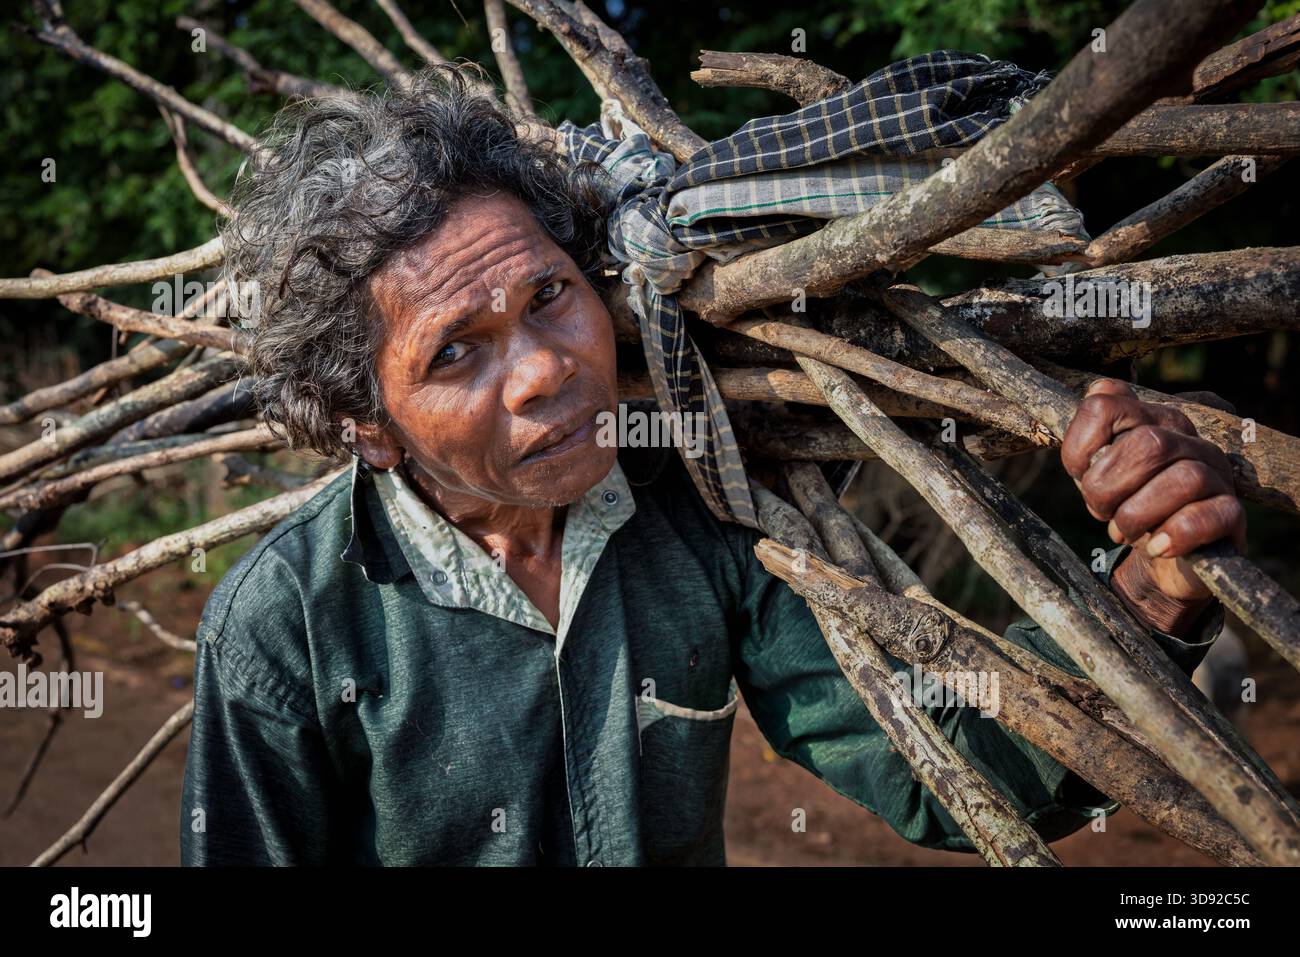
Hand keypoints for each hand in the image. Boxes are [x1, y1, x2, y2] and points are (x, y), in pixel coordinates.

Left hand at [1060, 379, 1245, 630]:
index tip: (1080, 475)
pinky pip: (1207, 517)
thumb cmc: (1130, 508)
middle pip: (1148, 443)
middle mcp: (1188, 439)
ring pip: (1184, 479)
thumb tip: (1097, 395)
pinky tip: (1157, 547)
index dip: (1079, 446)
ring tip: (1125, 531)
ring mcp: (1216, 473)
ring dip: (1137, 515)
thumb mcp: (1100, 474)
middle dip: (1107, 487)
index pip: (1105, 405)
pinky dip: (1175, 535)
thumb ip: (1093, 439)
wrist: (1165, 563)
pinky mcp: (1231, 513)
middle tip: (1102, 511)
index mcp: (1151, 420)